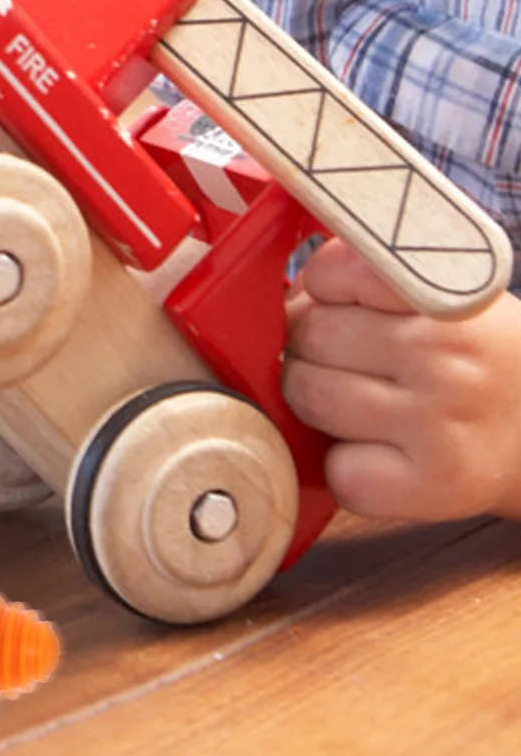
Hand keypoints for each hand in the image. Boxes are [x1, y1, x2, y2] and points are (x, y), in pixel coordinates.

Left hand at [282, 238, 520, 520]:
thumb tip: (278, 298)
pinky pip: (336, 469)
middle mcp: (449, 357)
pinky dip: (346, 468)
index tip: (339, 302)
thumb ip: (364, 279)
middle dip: (313, 348)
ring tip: (367, 406)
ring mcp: (441, 423)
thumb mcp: (439, 299)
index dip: (321, 288)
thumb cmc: (476, 362)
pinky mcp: (433, 486)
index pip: (335, 270)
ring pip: (308, 398)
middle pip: (308, 336)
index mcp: (450, 297)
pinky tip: (384, 454)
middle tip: (355, 364)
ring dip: (318, 405)